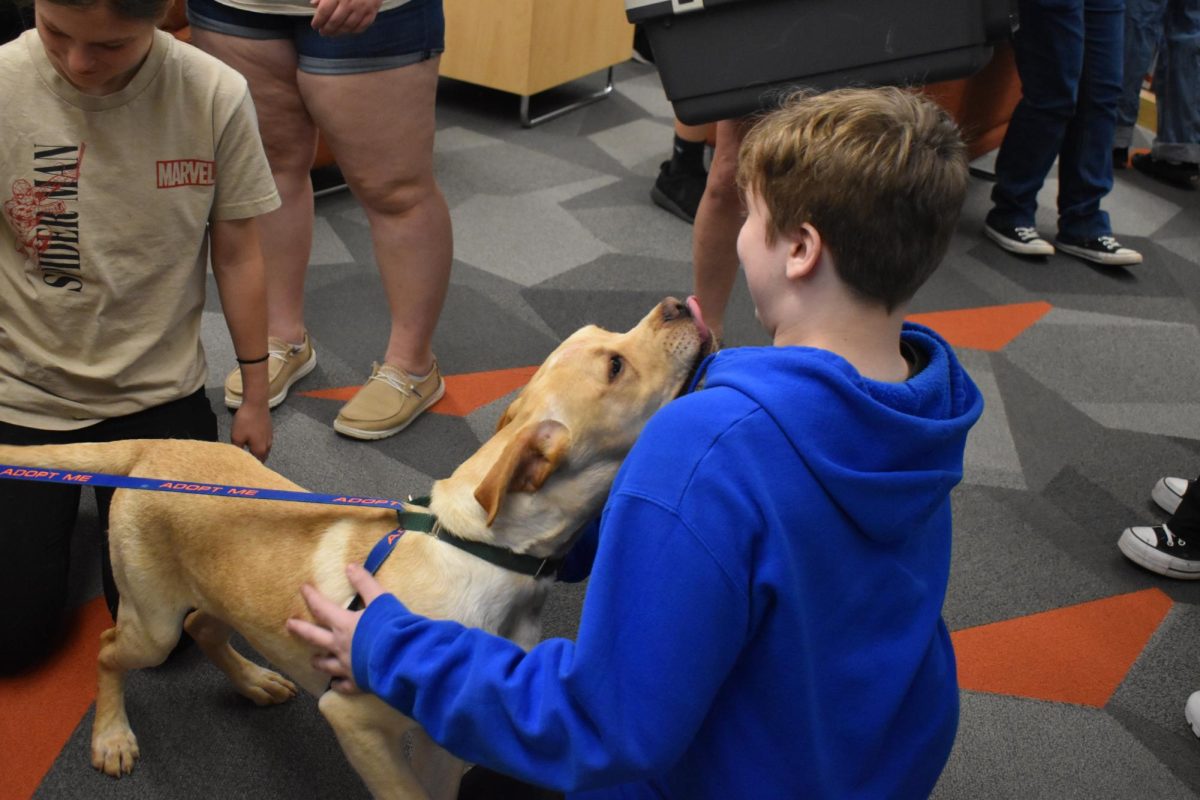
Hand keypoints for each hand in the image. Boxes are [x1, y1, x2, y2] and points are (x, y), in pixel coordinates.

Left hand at [231, 399, 271, 462]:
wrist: (256, 403)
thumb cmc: (245, 421)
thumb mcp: (236, 437)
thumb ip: (237, 450)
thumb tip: (236, 458)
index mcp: (260, 450)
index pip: (255, 465)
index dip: (248, 468)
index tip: (241, 470)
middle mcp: (267, 447)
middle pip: (261, 459)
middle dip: (253, 462)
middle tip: (243, 463)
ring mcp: (269, 438)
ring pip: (263, 451)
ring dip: (256, 453)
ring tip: (247, 454)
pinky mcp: (269, 431)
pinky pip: (264, 443)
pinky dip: (259, 446)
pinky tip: (252, 442)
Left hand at [286, 563, 387, 693]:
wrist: (402, 659)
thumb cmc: (392, 627)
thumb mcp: (381, 599)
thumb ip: (365, 583)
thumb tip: (349, 566)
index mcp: (344, 625)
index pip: (322, 608)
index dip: (311, 597)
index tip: (302, 588)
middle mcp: (340, 646)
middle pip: (314, 637)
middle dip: (300, 630)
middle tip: (289, 625)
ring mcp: (346, 667)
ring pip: (325, 665)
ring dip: (317, 661)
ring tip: (313, 660)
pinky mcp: (357, 682)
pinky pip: (342, 685)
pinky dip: (337, 684)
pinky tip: (335, 684)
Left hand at [309, 0, 378, 35]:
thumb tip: (314, 4)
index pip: (324, 12)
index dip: (318, 21)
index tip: (315, 25)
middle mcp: (349, 2)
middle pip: (335, 22)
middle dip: (327, 29)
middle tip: (323, 32)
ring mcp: (362, 8)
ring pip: (348, 26)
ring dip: (338, 32)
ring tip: (332, 33)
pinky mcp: (372, 11)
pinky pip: (362, 27)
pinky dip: (353, 31)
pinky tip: (347, 31)